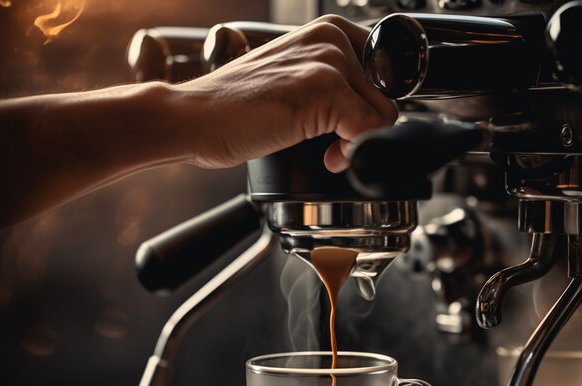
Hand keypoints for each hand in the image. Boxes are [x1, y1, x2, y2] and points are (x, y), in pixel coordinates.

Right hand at [175, 15, 397, 171]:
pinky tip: (328, 158)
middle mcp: (331, 39)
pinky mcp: (323, 89)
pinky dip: (353, 153)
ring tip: (329, 151)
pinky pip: (369, 130)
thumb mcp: (291, 82)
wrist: (195, 118)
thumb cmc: (234, 108)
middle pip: (386, 95)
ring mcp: (328, 61)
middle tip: (335, 145)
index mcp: (327, 32)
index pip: (383, 73)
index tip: (351, 129)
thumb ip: (327, 85)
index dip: (371, 108)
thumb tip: (365, 113)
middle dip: (365, 129)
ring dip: (359, 143)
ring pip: (384, 114)